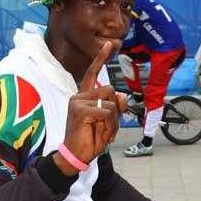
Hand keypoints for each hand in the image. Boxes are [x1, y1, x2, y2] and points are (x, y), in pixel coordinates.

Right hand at [53, 42, 126, 175]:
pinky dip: (109, 124)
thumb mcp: (108, 122)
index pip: (93, 73)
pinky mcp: (80, 110)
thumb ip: (115, 107)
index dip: (101, 58)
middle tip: (108, 126)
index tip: (110, 45)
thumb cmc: (90, 139)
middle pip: (111, 89)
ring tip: (103, 131)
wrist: (77, 155)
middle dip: (115, 109)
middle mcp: (79, 96)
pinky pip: (106, 111)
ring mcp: (78, 101)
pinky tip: (100, 132)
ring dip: (113, 120)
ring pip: (110, 101)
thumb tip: (122, 95)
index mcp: (84, 96)